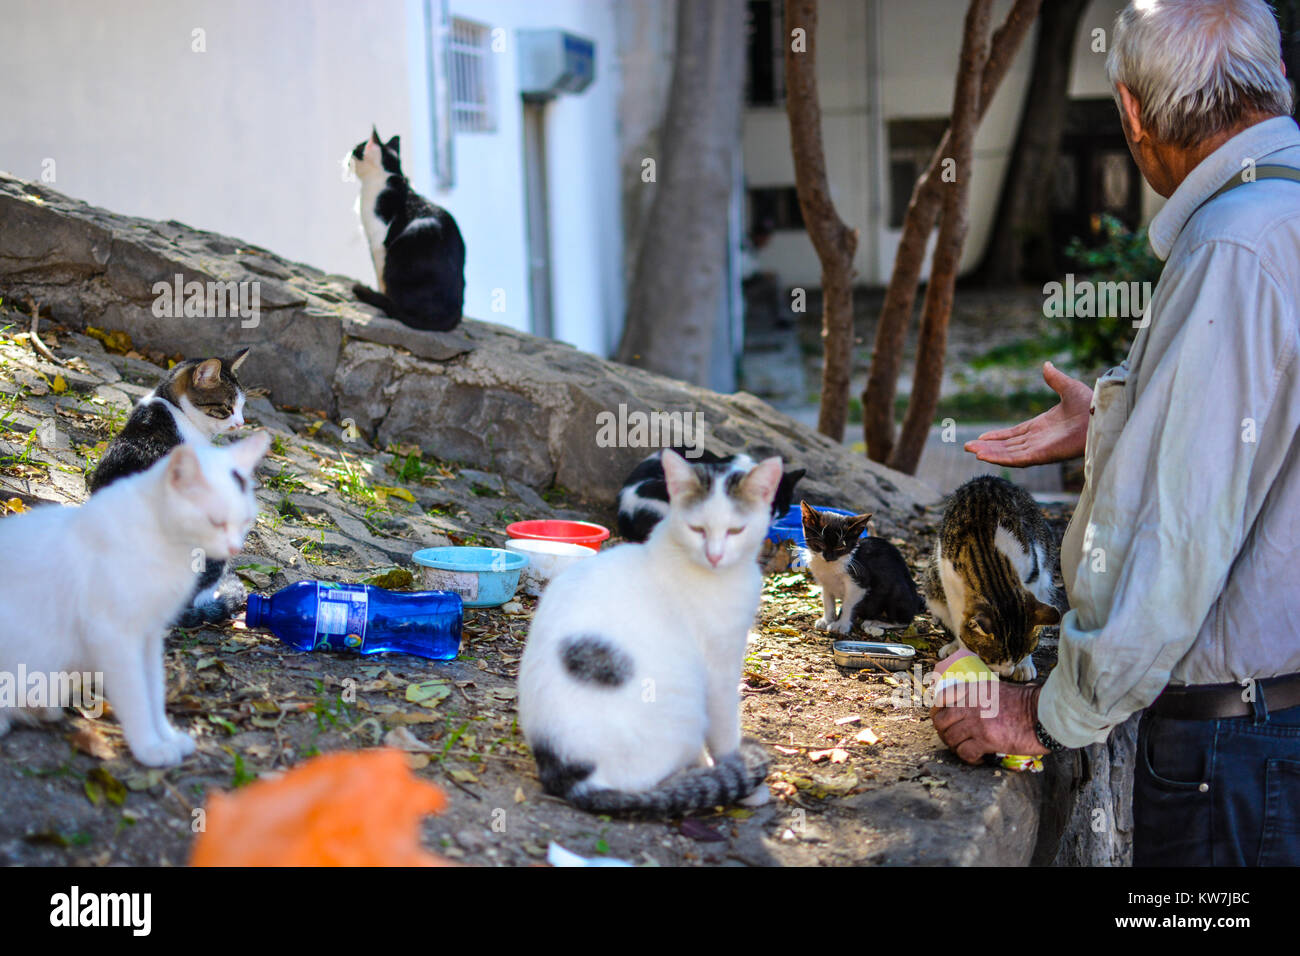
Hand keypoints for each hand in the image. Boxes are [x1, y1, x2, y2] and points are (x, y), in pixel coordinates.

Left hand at [931, 682, 1045, 763]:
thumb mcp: (998, 690)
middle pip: (941, 721)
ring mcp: (977, 722)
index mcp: (973, 690)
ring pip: (951, 738)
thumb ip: (982, 696)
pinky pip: (965, 752)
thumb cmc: (1028, 704)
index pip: (942, 698)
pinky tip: (978, 758)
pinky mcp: (986, 740)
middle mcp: (971, 704)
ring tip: (966, 749)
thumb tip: (973, 705)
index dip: (937, 711)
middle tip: (952, 739)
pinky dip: (969, 758)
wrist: (1044, 715)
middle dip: (943, 732)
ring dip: (955, 746)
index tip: (941, 719)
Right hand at [964, 362, 1092, 466]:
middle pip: (1008, 446)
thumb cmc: (1092, 403)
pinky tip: (985, 457)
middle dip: (988, 447)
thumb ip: (1055, 379)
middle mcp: (1039, 440)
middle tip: (968, 448)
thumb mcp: (1068, 387)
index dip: (998, 437)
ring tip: (971, 451)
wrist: (1104, 413)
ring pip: (1009, 454)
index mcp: (1042, 427)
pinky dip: (1001, 459)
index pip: (1015, 435)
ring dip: (990, 453)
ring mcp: (1041, 449)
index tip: (981, 438)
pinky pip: (1018, 459)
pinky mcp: (1043, 455)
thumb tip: (1046, 365)